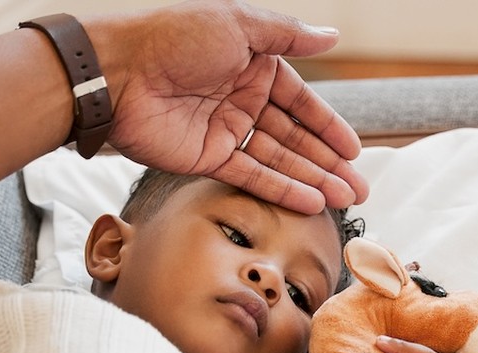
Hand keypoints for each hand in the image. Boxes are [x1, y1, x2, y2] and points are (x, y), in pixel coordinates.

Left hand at [87, 0, 368, 213]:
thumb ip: (287, 36)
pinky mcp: (207, 157)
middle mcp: (243, 99)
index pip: (302, 102)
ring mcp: (226, 130)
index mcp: (253, 65)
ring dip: (312, 180)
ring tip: (345, 200)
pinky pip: (252, 176)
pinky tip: (310, 202)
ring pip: (279, 160)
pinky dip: (281, 189)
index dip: (329, 127)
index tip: (354, 151)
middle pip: (295, 137)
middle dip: (328, 163)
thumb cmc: (174, 36)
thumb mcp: (238, 24)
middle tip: (359, 189)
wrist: (118, 71)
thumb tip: (333, 36)